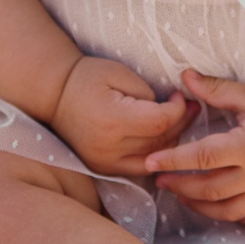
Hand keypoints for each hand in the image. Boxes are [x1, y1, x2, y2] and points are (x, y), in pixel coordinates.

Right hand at [51, 56, 196, 177]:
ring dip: (172, 141)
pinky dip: (155, 155)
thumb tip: (170, 110)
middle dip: (180, 124)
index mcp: (112, 121)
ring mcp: (104, 163)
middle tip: (191, 107)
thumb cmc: (87, 77)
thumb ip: (148, 94)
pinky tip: (163, 139)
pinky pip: (139, 168)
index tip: (180, 96)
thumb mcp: (119, 73)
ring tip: (180, 121)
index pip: (160, 123)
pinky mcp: (102, 169)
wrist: (53, 94)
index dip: (178, 110)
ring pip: (153, 158)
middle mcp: (108, 149)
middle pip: (159, 143)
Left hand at [143, 69, 244, 225]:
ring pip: (227, 210)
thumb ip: (214, 89)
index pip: (201, 158)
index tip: (150, 163)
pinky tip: (217, 209)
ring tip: (182, 196)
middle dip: (180, 186)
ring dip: (200, 206)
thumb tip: (184, 77)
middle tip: (160, 180)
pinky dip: (232, 217)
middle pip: (209, 189)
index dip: (172, 161)